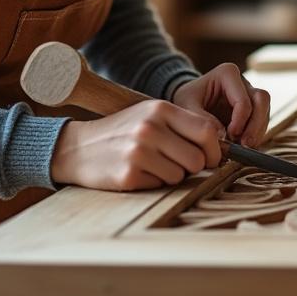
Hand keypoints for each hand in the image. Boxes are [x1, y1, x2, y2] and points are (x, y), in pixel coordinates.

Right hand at [49, 99, 222, 190]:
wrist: (77, 147)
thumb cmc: (122, 132)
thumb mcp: (150, 116)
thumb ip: (182, 125)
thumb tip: (220, 148)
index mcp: (160, 109)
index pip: (207, 130)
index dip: (215, 149)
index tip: (211, 157)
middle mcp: (150, 128)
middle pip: (198, 158)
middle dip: (193, 166)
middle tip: (176, 163)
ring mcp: (138, 152)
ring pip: (181, 176)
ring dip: (171, 176)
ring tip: (151, 165)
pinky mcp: (128, 175)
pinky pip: (160, 186)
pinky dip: (153, 183)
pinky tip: (136, 172)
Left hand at [171, 63, 271, 147]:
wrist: (188, 102)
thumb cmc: (187, 99)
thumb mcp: (186, 106)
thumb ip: (201, 117)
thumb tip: (221, 134)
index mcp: (227, 74)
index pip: (243, 99)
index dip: (240, 120)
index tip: (230, 135)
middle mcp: (243, 82)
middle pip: (262, 100)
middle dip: (256, 125)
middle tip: (245, 144)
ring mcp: (250, 95)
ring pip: (265, 111)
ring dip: (257, 132)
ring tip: (244, 148)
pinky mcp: (252, 110)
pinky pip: (261, 122)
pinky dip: (255, 135)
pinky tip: (243, 146)